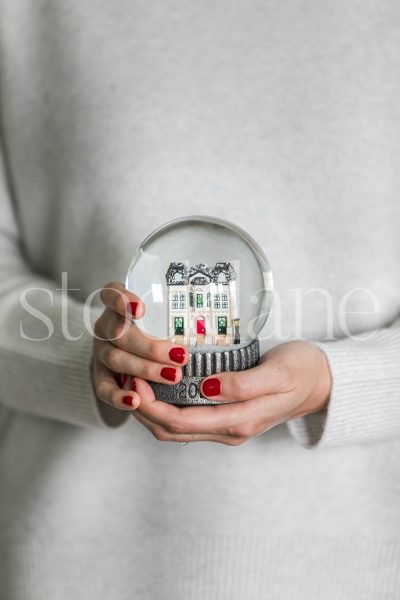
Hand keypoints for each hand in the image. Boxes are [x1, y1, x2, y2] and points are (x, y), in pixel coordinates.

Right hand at [91, 282, 189, 411]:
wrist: (127, 352)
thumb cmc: (154, 329)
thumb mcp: (162, 314)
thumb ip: (177, 312)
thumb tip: (220, 316)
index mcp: (118, 307)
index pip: (111, 293)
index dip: (121, 300)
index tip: (141, 309)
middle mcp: (106, 328)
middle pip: (119, 333)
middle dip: (149, 346)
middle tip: (179, 355)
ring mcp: (101, 353)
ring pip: (115, 359)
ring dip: (144, 369)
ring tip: (172, 376)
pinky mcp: (100, 377)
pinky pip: (104, 389)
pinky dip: (118, 396)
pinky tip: (135, 401)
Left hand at [131, 341, 331, 444]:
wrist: (322, 382)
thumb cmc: (302, 371)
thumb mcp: (277, 373)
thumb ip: (243, 385)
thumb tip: (206, 388)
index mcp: (238, 422)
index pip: (181, 423)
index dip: (151, 406)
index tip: (134, 379)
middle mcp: (229, 430)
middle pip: (172, 431)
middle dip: (142, 409)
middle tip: (126, 377)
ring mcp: (227, 427)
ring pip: (176, 429)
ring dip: (150, 410)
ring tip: (134, 380)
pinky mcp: (227, 417)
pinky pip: (188, 419)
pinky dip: (166, 406)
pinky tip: (158, 385)